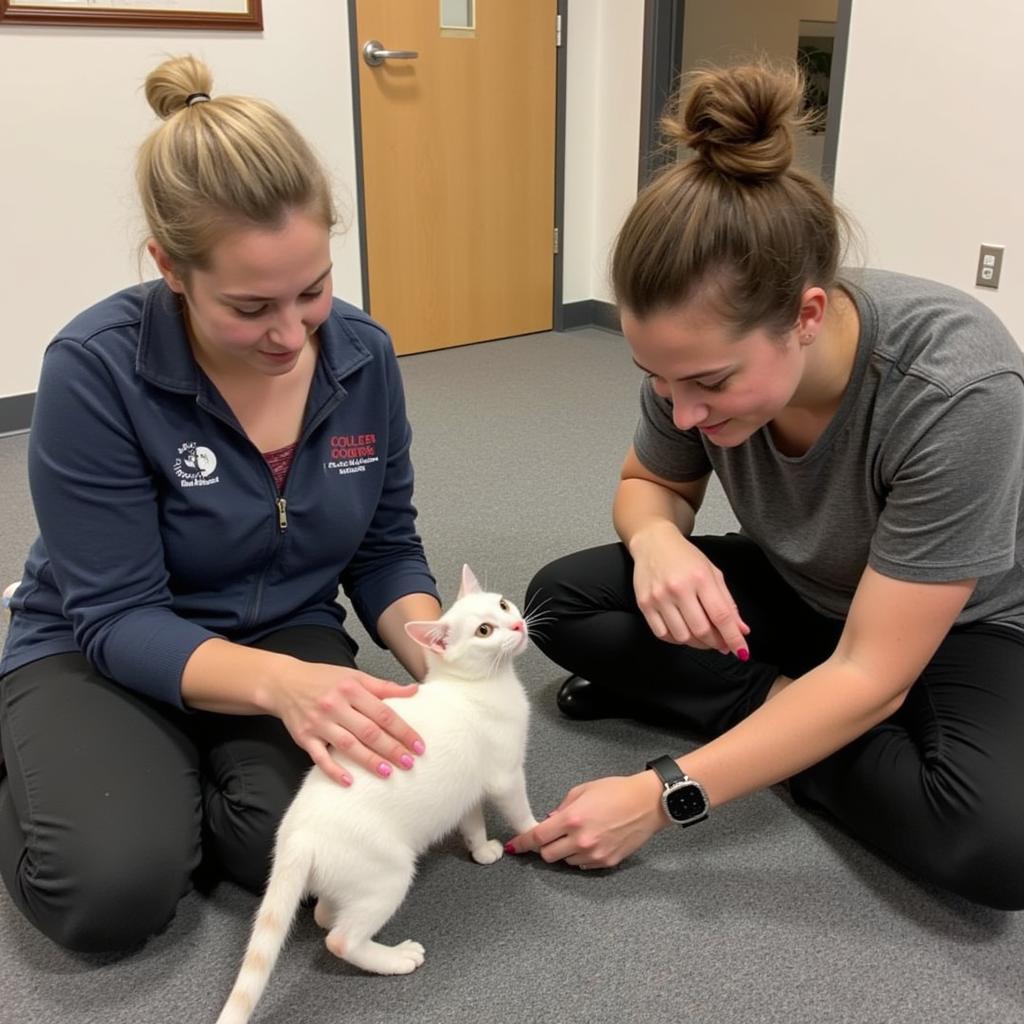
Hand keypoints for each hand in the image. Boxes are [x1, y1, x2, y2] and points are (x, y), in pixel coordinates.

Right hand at [266, 661, 423, 786]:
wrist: (284, 683)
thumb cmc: (323, 679)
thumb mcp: (354, 676)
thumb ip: (384, 687)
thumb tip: (414, 691)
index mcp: (351, 689)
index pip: (383, 713)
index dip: (403, 730)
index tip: (418, 744)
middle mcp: (335, 706)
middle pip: (368, 731)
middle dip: (391, 748)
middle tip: (409, 762)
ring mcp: (319, 723)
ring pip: (348, 746)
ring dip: (369, 761)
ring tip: (388, 772)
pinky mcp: (304, 738)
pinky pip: (320, 758)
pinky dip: (334, 771)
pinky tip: (349, 781)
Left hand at [506, 773, 665, 868]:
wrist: (647, 803)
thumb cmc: (617, 791)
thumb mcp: (583, 790)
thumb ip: (563, 807)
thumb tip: (551, 820)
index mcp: (571, 819)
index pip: (537, 837)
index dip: (522, 843)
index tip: (514, 846)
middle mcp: (580, 840)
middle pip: (548, 855)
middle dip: (546, 846)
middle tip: (553, 836)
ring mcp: (594, 854)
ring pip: (566, 861)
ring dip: (565, 851)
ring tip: (579, 835)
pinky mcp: (606, 862)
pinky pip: (583, 865)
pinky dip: (581, 856)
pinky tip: (592, 841)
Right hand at [629, 523, 749, 656]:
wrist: (652, 542)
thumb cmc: (684, 557)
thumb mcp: (712, 573)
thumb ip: (728, 603)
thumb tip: (741, 630)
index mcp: (700, 578)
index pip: (721, 616)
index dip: (734, 638)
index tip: (742, 652)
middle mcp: (678, 588)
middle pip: (702, 630)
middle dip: (716, 643)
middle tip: (722, 643)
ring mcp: (659, 597)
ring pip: (682, 636)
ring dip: (697, 643)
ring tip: (703, 636)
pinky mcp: (644, 604)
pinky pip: (662, 634)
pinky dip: (677, 639)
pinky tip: (684, 632)